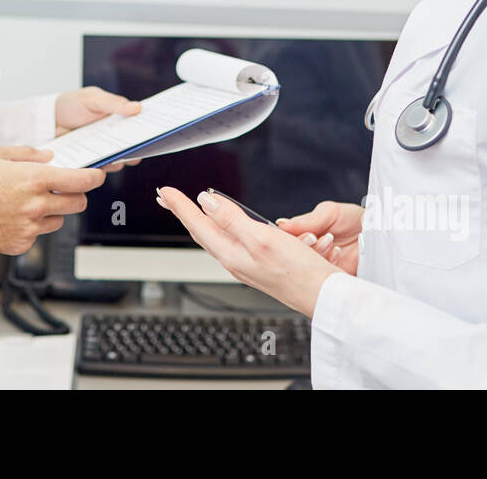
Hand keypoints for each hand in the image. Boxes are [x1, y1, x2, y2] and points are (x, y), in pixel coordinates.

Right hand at [0, 144, 105, 254]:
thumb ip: (27, 154)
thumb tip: (48, 156)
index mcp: (34, 179)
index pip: (81, 181)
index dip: (94, 177)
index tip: (97, 175)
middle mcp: (36, 205)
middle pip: (78, 203)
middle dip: (75, 194)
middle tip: (63, 188)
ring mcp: (29, 228)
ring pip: (59, 220)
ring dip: (53, 211)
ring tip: (29, 203)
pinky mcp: (20, 244)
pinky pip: (38, 234)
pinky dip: (33, 226)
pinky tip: (14, 216)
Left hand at [55, 86, 143, 173]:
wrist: (47, 120)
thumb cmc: (71, 104)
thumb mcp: (92, 98)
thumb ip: (113, 103)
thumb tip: (138, 108)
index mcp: (120, 120)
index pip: (140, 128)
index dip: (150, 131)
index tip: (156, 133)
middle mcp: (114, 138)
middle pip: (133, 148)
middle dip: (136, 150)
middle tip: (134, 148)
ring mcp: (102, 152)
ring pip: (117, 162)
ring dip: (118, 161)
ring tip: (114, 156)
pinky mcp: (90, 163)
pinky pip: (99, 169)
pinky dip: (100, 168)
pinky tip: (97, 163)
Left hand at [156, 186, 342, 317]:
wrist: (322, 296)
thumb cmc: (298, 272)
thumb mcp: (262, 239)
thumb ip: (232, 219)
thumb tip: (206, 202)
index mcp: (231, 253)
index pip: (196, 224)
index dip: (179, 205)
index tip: (164, 191)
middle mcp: (234, 259)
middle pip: (200, 231)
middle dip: (182, 212)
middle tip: (166, 198)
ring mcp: (245, 263)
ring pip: (213, 237)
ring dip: (198, 220)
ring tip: (186, 209)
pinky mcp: (258, 264)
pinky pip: (229, 242)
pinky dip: (219, 228)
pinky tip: (222, 226)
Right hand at [276, 201, 362, 274]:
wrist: (381, 231)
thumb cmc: (356, 219)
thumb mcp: (329, 213)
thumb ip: (306, 220)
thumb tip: (281, 224)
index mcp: (306, 235)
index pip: (287, 241)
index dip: (291, 240)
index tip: (304, 234)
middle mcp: (312, 252)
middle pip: (294, 257)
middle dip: (304, 248)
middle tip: (315, 238)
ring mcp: (322, 266)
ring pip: (307, 268)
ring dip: (318, 254)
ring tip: (330, 241)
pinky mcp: (333, 278)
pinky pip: (323, 278)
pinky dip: (329, 265)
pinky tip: (337, 253)